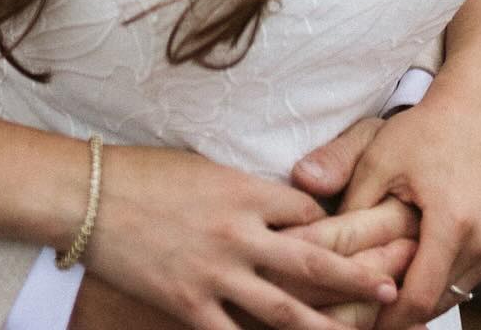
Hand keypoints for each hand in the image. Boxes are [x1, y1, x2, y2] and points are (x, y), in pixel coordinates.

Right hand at [86, 145, 400, 329]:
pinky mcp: (189, 305)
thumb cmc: (144, 173)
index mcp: (244, 191)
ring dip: (324, 325)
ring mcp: (215, 273)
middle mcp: (238, 233)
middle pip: (311, 262)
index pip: (307, 213)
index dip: (330, 228)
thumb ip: (242, 188)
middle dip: (355, 277)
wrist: (89, 196)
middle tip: (391, 288)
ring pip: (283, 310)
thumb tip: (273, 202)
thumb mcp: (204, 166)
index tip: (351, 239)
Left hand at [328, 99, 480, 326]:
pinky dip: (439, 280)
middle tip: (362, 312)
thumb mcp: (377, 154)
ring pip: (453, 294)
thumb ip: (345, 187)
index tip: (357, 324)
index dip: (387, 317)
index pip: (419, 296)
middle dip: (399, 310)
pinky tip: (410, 270)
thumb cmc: (423, 132)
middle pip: (436, 301)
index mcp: (454, 222)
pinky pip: (466, 279)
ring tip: (382, 293)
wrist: (473, 113)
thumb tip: (308, 211)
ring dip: (420, 296)